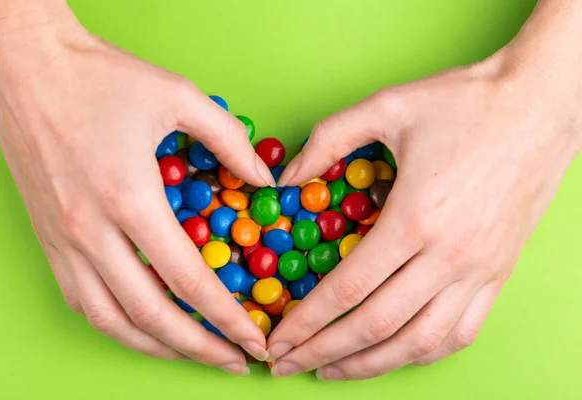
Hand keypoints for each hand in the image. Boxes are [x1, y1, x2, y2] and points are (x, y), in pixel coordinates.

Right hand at [0, 3, 273, 373]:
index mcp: (129, 199)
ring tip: (192, 354)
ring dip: (155, 346)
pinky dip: (116, 323)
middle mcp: (90, 232)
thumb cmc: (101, 77)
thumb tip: (264, 179)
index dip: (227, 318)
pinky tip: (140, 324)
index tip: (255, 339)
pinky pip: (80, 299)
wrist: (26, 65)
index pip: (188, 281)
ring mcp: (62, 240)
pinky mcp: (47, 237)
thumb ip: (229, 141)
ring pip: (109, 320)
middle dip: (198, 349)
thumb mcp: (179, 96)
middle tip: (234, 361)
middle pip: (150, 317)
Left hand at [267, 11, 581, 378]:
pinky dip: (422, 351)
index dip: (306, 321)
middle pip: (374, 325)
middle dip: (323, 351)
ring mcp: (479, 270)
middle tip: (289, 364)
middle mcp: (448, 256)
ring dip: (370, 364)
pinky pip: (460, 332)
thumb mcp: (386, 106)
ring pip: (418, 341)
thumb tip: (286, 178)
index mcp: (414, 218)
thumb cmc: (466, 102)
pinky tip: (395, 352)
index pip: (346, 290)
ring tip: (334, 370)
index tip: (279, 340)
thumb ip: (328, 139)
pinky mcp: (499, 273)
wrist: (542, 103)